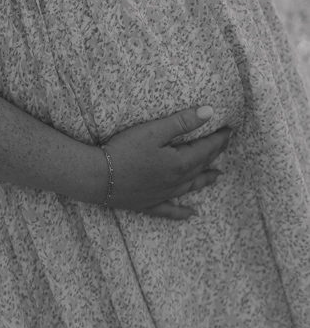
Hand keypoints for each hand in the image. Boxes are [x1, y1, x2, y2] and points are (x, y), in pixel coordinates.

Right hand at [102, 105, 230, 219]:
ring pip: (190, 186)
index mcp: (180, 163)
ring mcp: (163, 194)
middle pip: (200, 166)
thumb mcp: (153, 131)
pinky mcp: (148, 204)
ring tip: (217, 176)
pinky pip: (170, 210)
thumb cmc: (123, 150)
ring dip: (205, 180)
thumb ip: (182, 122)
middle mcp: (176, 181)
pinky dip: (181, 212)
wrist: (97, 177)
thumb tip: (210, 112)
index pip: (206, 148)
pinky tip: (191, 214)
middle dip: (214, 154)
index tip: (229, 130)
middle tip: (224, 145)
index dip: (219, 139)